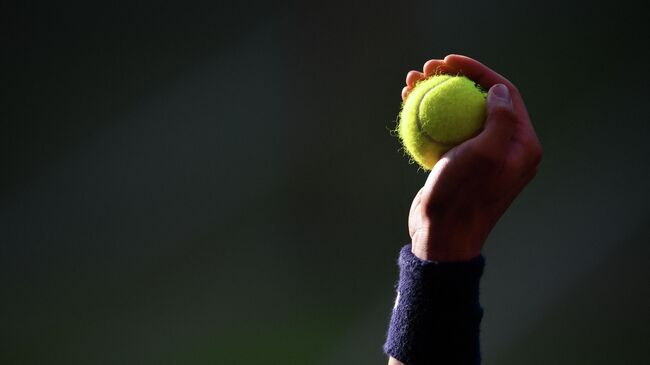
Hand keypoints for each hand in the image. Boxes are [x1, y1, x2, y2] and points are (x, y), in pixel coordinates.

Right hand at [404, 55, 541, 261]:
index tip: (449, 61)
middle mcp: (505, 149)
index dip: (477, 71)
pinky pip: (445, 132)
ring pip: (458, 114)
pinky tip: (407, 105)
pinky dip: (427, 117)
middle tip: (427, 69)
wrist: (441, 238)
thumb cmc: (464, 196)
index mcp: (522, 145)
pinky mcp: (459, 165)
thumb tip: (499, 90)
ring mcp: (480, 157)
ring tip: (410, 83)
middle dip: (452, 79)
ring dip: (434, 95)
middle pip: (479, 100)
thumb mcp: (487, 153)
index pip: (504, 93)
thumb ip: (502, 119)